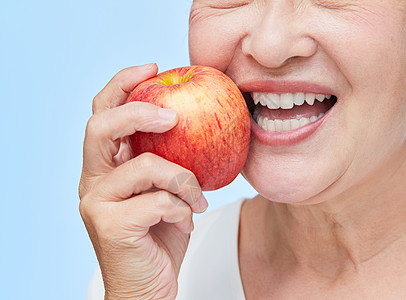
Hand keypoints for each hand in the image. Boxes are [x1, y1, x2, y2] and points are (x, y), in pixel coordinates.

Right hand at [79, 63, 207, 299]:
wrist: (149, 287)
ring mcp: (96, 203)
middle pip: (101, 126)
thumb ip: (169, 161)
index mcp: (105, 166)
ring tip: (198, 197)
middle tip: (173, 115)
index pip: (103, 112)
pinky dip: (182, 207)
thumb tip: (198, 124)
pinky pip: (158, 200)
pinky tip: (186, 220)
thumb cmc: (160, 235)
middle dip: (138, 111)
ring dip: (183, 178)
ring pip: (143, 166)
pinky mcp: (111, 226)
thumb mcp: (166, 191)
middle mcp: (93, 180)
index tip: (154, 67)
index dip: (123, 83)